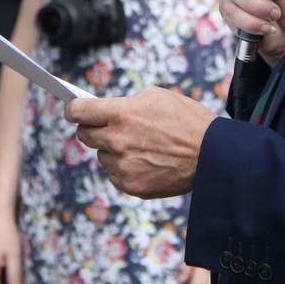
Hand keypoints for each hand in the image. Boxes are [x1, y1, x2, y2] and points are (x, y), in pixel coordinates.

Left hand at [66, 88, 216, 198]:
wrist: (211, 153)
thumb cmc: (186, 119)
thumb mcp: (156, 97)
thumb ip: (125, 103)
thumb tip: (104, 109)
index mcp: (121, 114)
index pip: (78, 111)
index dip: (73, 109)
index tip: (74, 109)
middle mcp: (116, 141)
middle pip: (84, 135)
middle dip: (93, 128)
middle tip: (109, 126)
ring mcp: (122, 166)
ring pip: (102, 155)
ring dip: (113, 150)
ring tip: (141, 145)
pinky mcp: (130, 186)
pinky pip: (114, 174)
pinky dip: (125, 168)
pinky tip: (146, 160)